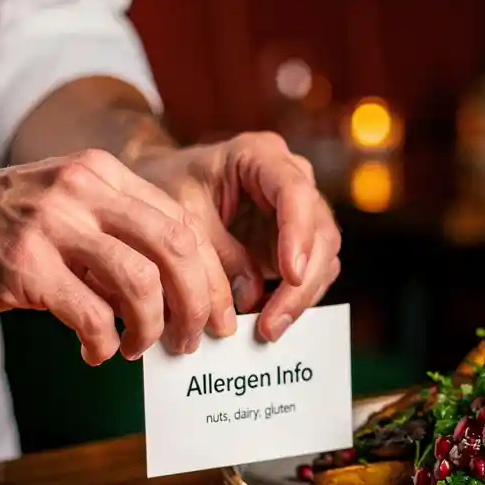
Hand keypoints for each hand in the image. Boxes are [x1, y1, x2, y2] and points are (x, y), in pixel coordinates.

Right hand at [0, 149, 233, 364]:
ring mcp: (52, 224)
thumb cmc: (4, 226)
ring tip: (138, 347)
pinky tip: (96, 352)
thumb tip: (182, 294)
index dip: (212, 276)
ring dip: (151, 328)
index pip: (183, 224)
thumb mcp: (69, 208)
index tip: (219, 314)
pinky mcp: (23, 265)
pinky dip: (103, 343)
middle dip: (197, 303)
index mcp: (104, 173)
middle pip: (176, 248)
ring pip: (141, 283)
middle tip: (192, 339)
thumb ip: (122, 237)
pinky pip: (90, 315)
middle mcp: (83, 189)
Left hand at [132, 132, 341, 340]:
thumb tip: (250, 295)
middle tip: (274, 321)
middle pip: (320, 231)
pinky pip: (310, 274)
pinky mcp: (297, 243)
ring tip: (269, 329)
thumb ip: (214, 250)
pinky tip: (270, 322)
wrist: (160, 192)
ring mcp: (299, 213)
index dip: (298, 234)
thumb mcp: (180, 213)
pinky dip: (294, 300)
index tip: (290, 274)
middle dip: (302, 282)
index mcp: (261, 156)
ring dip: (301, 297)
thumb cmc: (167, 188)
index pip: (295, 192)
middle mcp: (292, 180)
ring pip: (323, 257)